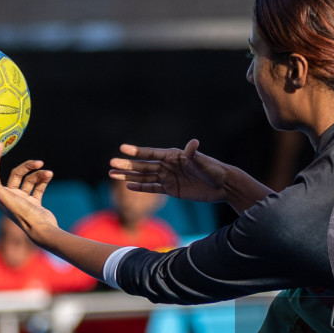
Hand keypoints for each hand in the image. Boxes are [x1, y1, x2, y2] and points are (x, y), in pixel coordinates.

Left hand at [0, 141, 57, 240]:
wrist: (43, 230)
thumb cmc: (23, 215)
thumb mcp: (6, 197)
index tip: (1, 145)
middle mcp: (8, 197)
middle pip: (16, 174)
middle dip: (27, 167)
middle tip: (38, 162)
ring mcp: (21, 199)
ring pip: (29, 180)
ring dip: (39, 175)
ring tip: (48, 173)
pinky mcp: (33, 202)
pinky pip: (38, 187)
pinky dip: (43, 180)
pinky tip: (49, 175)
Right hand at [110, 139, 232, 202]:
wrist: (222, 186)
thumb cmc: (213, 170)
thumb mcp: (203, 162)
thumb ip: (194, 154)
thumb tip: (193, 142)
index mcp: (173, 156)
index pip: (151, 153)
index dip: (137, 151)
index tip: (122, 148)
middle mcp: (168, 165)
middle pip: (143, 165)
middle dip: (127, 165)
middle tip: (111, 164)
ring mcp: (168, 178)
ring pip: (144, 177)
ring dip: (129, 176)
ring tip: (112, 175)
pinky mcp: (172, 190)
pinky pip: (153, 188)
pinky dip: (141, 188)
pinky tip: (128, 185)